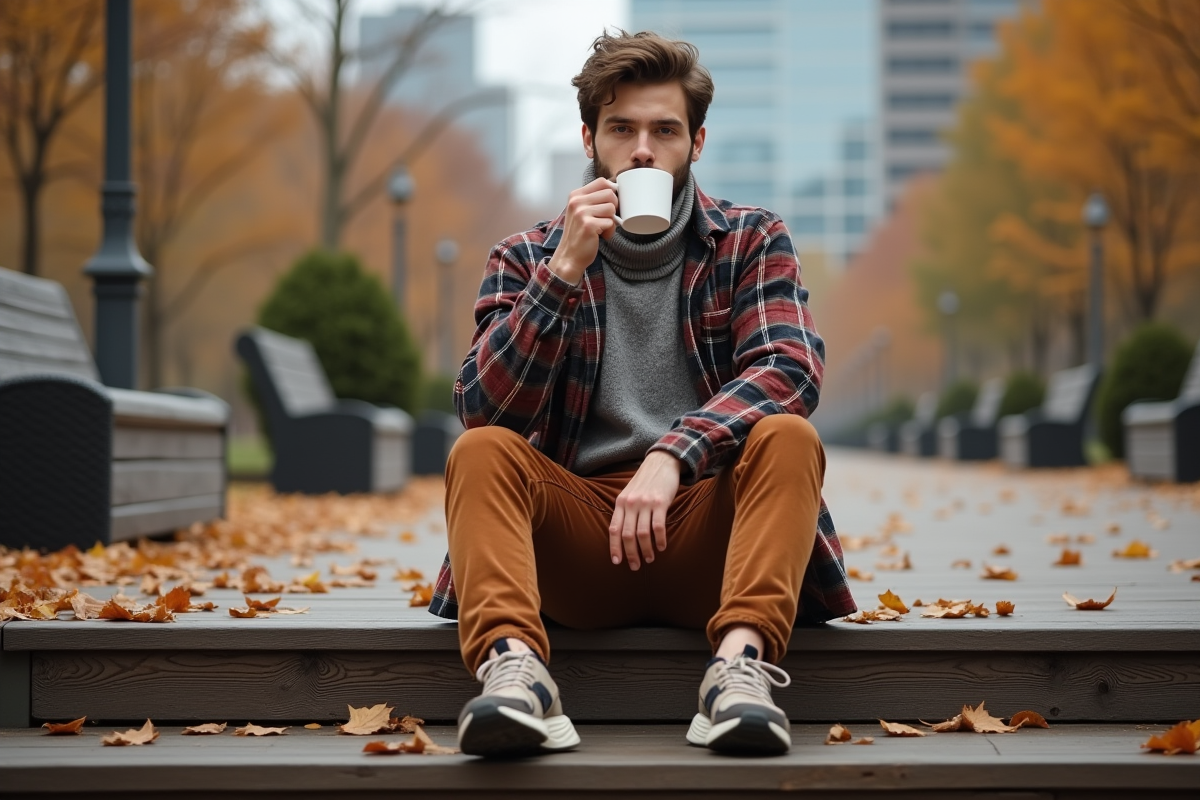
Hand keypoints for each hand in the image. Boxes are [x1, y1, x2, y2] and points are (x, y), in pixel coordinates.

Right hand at [548, 177, 618, 284]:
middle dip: (613, 207)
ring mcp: (581, 213)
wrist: (569, 256)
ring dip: (611, 221)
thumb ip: (593, 199)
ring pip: (611, 208)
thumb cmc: (578, 234)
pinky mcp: (589, 225)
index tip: (610, 203)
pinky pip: (611, 222)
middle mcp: (577, 202)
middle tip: (605, 219)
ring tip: (602, 229)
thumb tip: (615, 190)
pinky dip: (609, 231)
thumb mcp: (580, 211)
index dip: (612, 191)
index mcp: (575, 195)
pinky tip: (601, 236)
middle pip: (610, 193)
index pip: (602, 181)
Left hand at [609, 451, 681, 570]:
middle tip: (635, 566)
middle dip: (631, 554)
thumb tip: (621, 534)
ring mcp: (645, 503)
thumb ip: (624, 510)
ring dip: (646, 550)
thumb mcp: (629, 493)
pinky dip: (660, 540)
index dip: (614, 547)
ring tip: (650, 559)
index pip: (613, 529)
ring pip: (642, 534)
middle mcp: (631, 503)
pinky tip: (662, 547)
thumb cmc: (645, 481)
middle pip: (627, 535)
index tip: (617, 562)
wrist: (661, 462)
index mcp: (620, 502)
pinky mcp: (660, 502)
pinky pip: (658, 527)